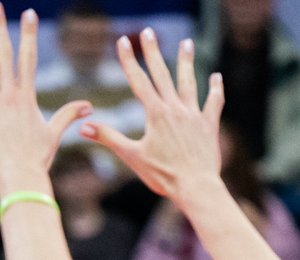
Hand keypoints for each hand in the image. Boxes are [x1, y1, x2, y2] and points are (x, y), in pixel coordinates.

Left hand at [0, 6, 91, 193]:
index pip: (28, 57)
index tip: (28, 13)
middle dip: (0, 26)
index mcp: (27, 96)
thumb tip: (89, 105)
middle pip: (5, 52)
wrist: (20, 177)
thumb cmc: (36, 159)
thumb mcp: (53, 134)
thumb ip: (68, 115)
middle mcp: (10, 94)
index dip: (28, 34)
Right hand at [77, 23, 224, 207]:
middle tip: (149, 32)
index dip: (129, 61)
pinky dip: (215, 89)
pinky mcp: (208, 124)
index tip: (123, 41)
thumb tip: (83, 127)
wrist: (196, 186)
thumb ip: (108, 138)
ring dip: (186, 61)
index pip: (139, 81)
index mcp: (155, 114)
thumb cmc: (163, 175)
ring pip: (189, 82)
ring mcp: (194, 114)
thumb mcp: (132, 156)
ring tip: (186, 43)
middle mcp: (175, 108)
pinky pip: (213, 102)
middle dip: (153, 52)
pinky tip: (216, 77)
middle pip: (162, 74)